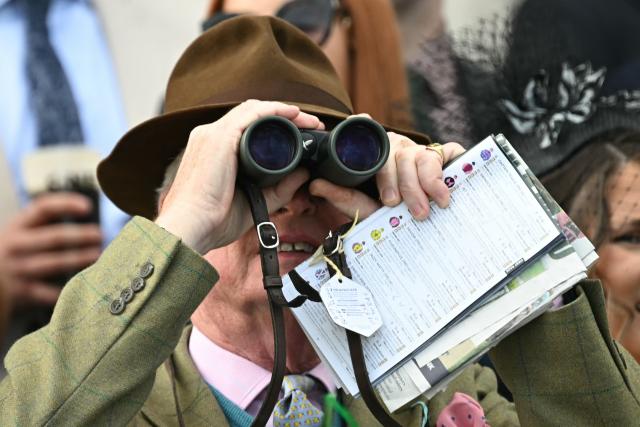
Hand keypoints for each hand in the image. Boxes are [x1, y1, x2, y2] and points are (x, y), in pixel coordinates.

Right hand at [0, 193, 101, 307]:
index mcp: (18, 225)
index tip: (88, 206)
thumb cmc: (16, 249)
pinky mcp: (21, 292)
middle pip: (54, 237)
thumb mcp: (23, 231)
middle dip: (80, 235)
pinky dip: (66, 288)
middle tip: (100, 234)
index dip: (66, 204)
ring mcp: (17, 269)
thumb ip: (47, 221)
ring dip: (79, 258)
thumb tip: (88, 212)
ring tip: (98, 255)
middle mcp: (16, 245)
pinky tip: (84, 284)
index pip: (43, 208)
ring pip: (54, 263)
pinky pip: (48, 292)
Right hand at [155, 100, 323, 253]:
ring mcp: (212, 134)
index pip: (246, 127)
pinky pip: (252, 114)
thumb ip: (279, 189)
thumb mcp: (255, 202)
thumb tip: (304, 172)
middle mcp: (210, 137)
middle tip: (311, 125)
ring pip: (253, 110)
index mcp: (213, 151)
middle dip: (284, 116)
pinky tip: (293, 114)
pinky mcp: (219, 138)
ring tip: (309, 121)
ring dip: (284, 111)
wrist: (189, 228)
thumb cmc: (212, 222)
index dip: (275, 127)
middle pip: (252, 115)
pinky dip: (275, 111)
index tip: (301, 134)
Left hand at [309, 127, 464, 219]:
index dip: (383, 173)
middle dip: (406, 187)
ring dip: (426, 184)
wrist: (417, 221)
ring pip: (422, 157)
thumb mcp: (364, 207)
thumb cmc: (387, 211)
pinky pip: (448, 152)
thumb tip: (315, 184)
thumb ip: (341, 196)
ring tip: (428, 209)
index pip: (375, 150)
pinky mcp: (445, 152)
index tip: (389, 200)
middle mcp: (398, 147)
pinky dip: (446, 171)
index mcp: (377, 155)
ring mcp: (421, 149)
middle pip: (400, 157)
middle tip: (410, 212)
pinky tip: (445, 193)